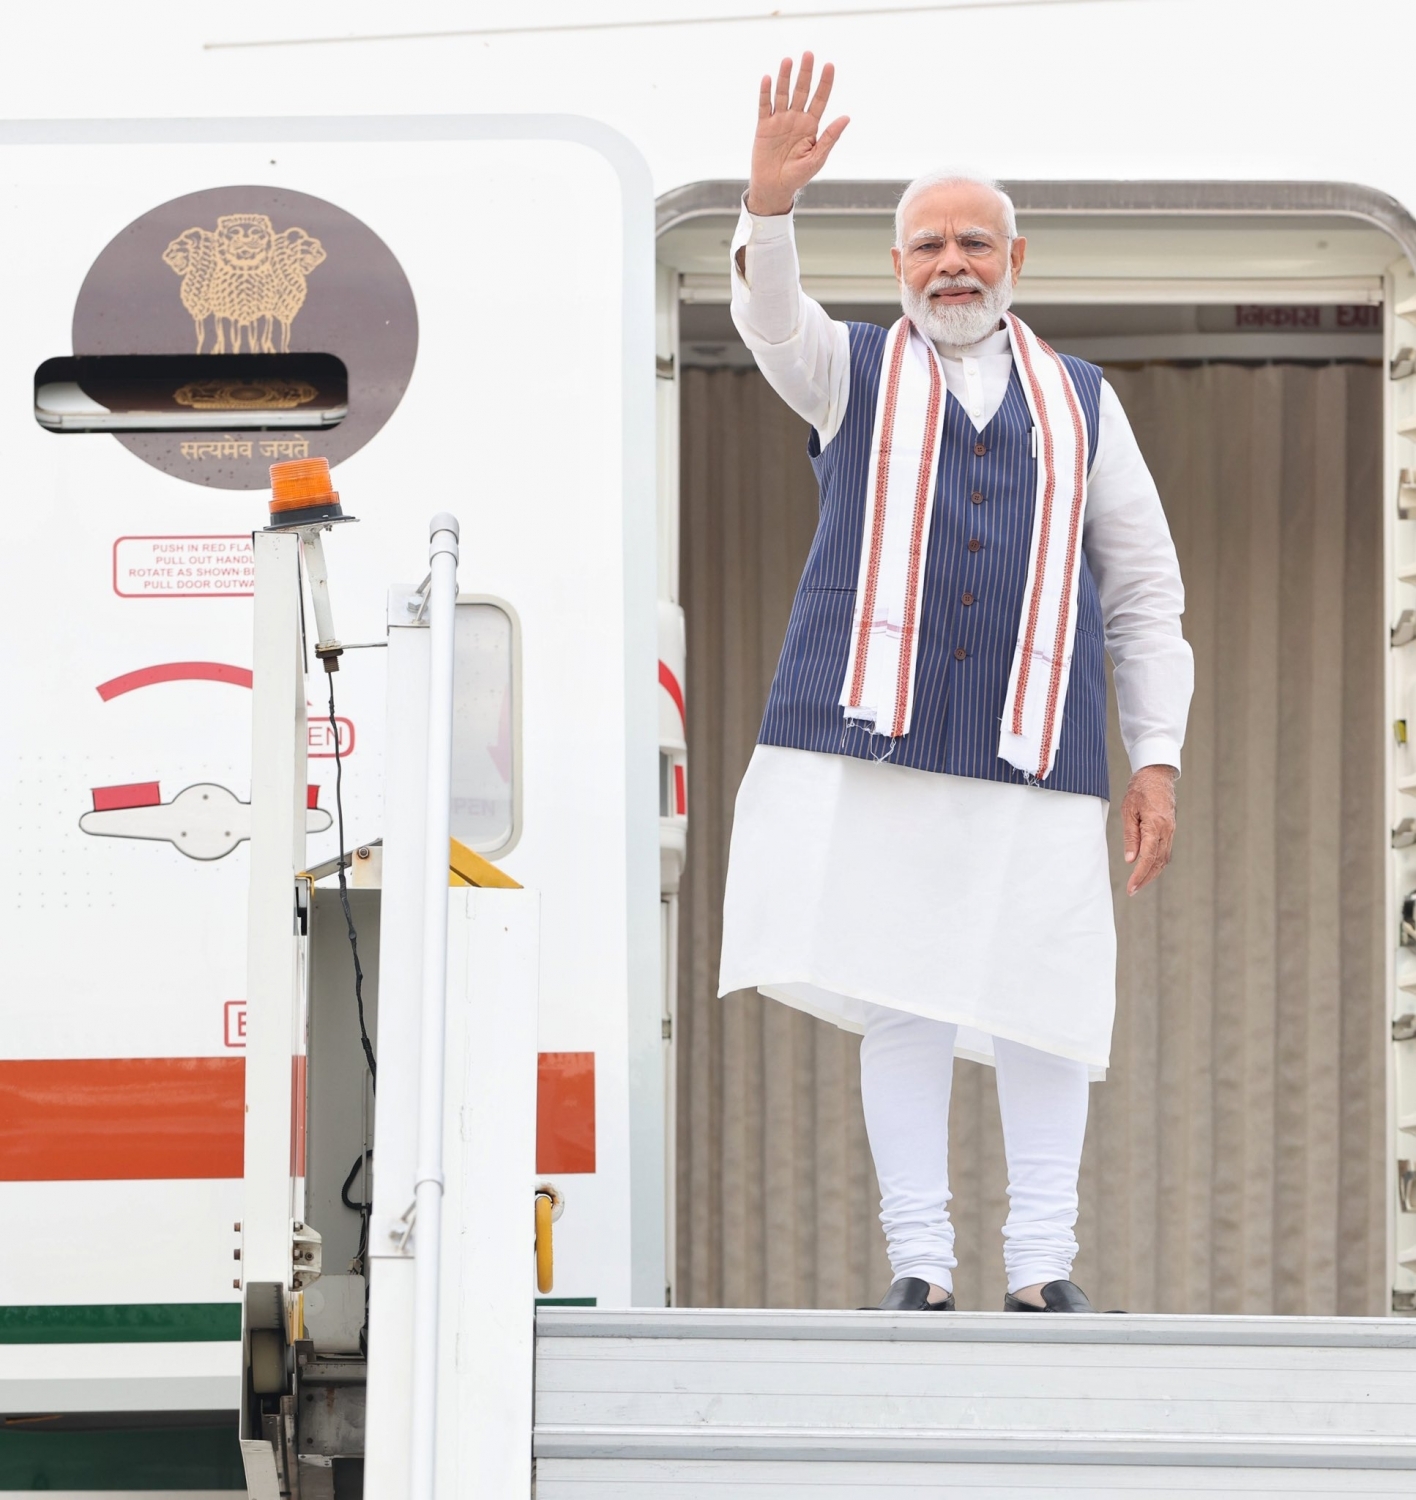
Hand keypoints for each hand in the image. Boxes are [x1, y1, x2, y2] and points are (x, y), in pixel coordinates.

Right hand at [747, 53, 849, 216]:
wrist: (775, 188)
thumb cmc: (798, 176)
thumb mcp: (817, 158)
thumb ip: (830, 137)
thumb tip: (846, 117)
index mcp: (811, 125)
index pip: (820, 99)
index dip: (825, 83)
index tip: (829, 65)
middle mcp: (796, 118)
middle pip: (802, 91)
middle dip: (805, 73)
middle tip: (809, 54)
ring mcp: (779, 121)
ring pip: (783, 94)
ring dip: (785, 78)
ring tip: (788, 60)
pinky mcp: (764, 126)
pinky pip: (764, 106)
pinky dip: (765, 93)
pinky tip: (767, 78)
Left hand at [1121, 764, 1176, 895]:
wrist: (1157, 775)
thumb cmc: (1139, 790)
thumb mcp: (1128, 811)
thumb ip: (1131, 836)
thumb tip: (1131, 859)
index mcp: (1156, 826)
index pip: (1148, 858)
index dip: (1139, 875)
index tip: (1131, 888)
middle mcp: (1167, 831)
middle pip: (1158, 862)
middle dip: (1145, 879)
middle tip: (1132, 891)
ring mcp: (1171, 830)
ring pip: (1163, 859)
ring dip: (1152, 873)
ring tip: (1138, 884)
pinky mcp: (1171, 829)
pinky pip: (1165, 851)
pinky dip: (1156, 863)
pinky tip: (1148, 869)